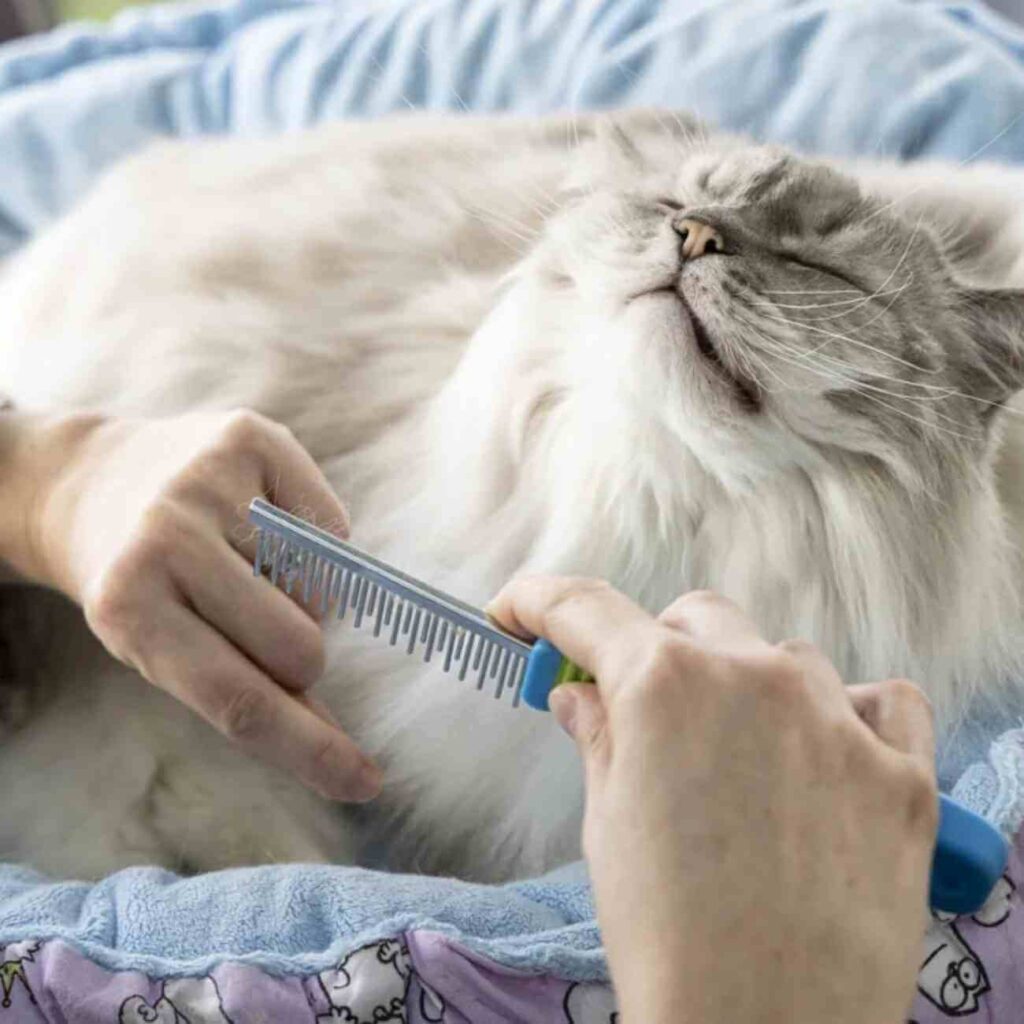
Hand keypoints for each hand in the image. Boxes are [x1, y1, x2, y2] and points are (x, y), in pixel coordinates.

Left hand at [30, 410, 379, 801]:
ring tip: (248, 567)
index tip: (365, 782)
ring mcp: (209, 481)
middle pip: (295, 645)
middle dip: (300, 657)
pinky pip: (333, 527)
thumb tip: (340, 759)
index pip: (239, 700)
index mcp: (130, 611)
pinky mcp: (249, 438)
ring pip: (320, 588)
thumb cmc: (138, 586)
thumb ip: (246, 691)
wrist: (89, 485)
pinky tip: (267, 526)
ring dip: (300, 596)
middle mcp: (166, 538)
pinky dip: (316, 545)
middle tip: (266, 632)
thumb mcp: (161, 649)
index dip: (309, 749)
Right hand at [488, 578, 936, 1023]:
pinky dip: (851, 714)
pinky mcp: (904, 769)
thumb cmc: (667, 938)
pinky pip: (881, 701)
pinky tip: (829, 758)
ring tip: (742, 764)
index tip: (518, 612)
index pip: (585, 608)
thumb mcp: (607, 826)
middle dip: (658, 650)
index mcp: (663, 685)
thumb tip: (581, 696)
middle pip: (694, 619)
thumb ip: (598, 737)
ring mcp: (838, 718)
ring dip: (752, 689)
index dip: (538, 604)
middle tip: (644, 708)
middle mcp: (754, 676)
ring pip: (784, 657)